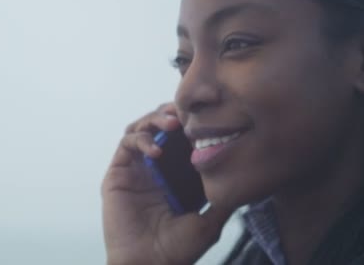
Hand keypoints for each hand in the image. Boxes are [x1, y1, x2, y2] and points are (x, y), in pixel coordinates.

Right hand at [101, 103, 232, 264]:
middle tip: (186, 113)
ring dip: (155, 119)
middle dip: (172, 114)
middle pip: (160, 126)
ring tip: (172, 123)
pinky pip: (126, 143)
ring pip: (142, 128)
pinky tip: (155, 150)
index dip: (192, 125)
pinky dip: (140, 140)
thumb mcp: (210, 222)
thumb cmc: (177, 249)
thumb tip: (245, 180)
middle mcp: (155, 167)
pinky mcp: (118, 172)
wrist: (148, 264)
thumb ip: (224, 200)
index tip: (208, 118)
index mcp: (175, 175)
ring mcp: (136, 168)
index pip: (182, 138)